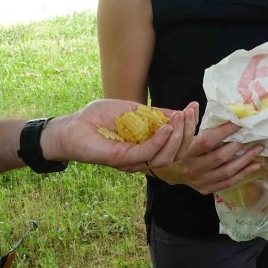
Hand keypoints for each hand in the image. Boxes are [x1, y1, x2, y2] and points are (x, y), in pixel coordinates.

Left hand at [42, 98, 193, 172]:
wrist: (72, 126)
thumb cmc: (98, 118)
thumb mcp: (132, 110)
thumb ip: (155, 114)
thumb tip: (179, 112)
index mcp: (148, 145)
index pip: (176, 142)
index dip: (189, 126)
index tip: (195, 107)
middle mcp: (144, 156)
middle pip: (177, 152)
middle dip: (188, 132)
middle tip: (191, 112)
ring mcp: (134, 160)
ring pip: (167, 157)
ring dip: (177, 137)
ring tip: (180, 118)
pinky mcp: (123, 159)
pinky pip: (148, 154)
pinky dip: (160, 141)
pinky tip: (165, 127)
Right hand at [147, 117, 263, 194]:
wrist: (169, 173)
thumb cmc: (176, 150)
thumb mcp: (178, 135)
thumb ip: (188, 121)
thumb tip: (194, 105)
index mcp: (185, 153)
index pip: (207, 141)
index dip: (224, 131)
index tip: (238, 122)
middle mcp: (192, 168)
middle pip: (219, 158)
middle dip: (238, 146)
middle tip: (252, 136)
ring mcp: (200, 181)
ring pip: (227, 172)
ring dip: (245, 160)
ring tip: (258, 149)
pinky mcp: (206, 189)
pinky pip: (228, 183)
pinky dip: (243, 174)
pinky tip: (255, 165)